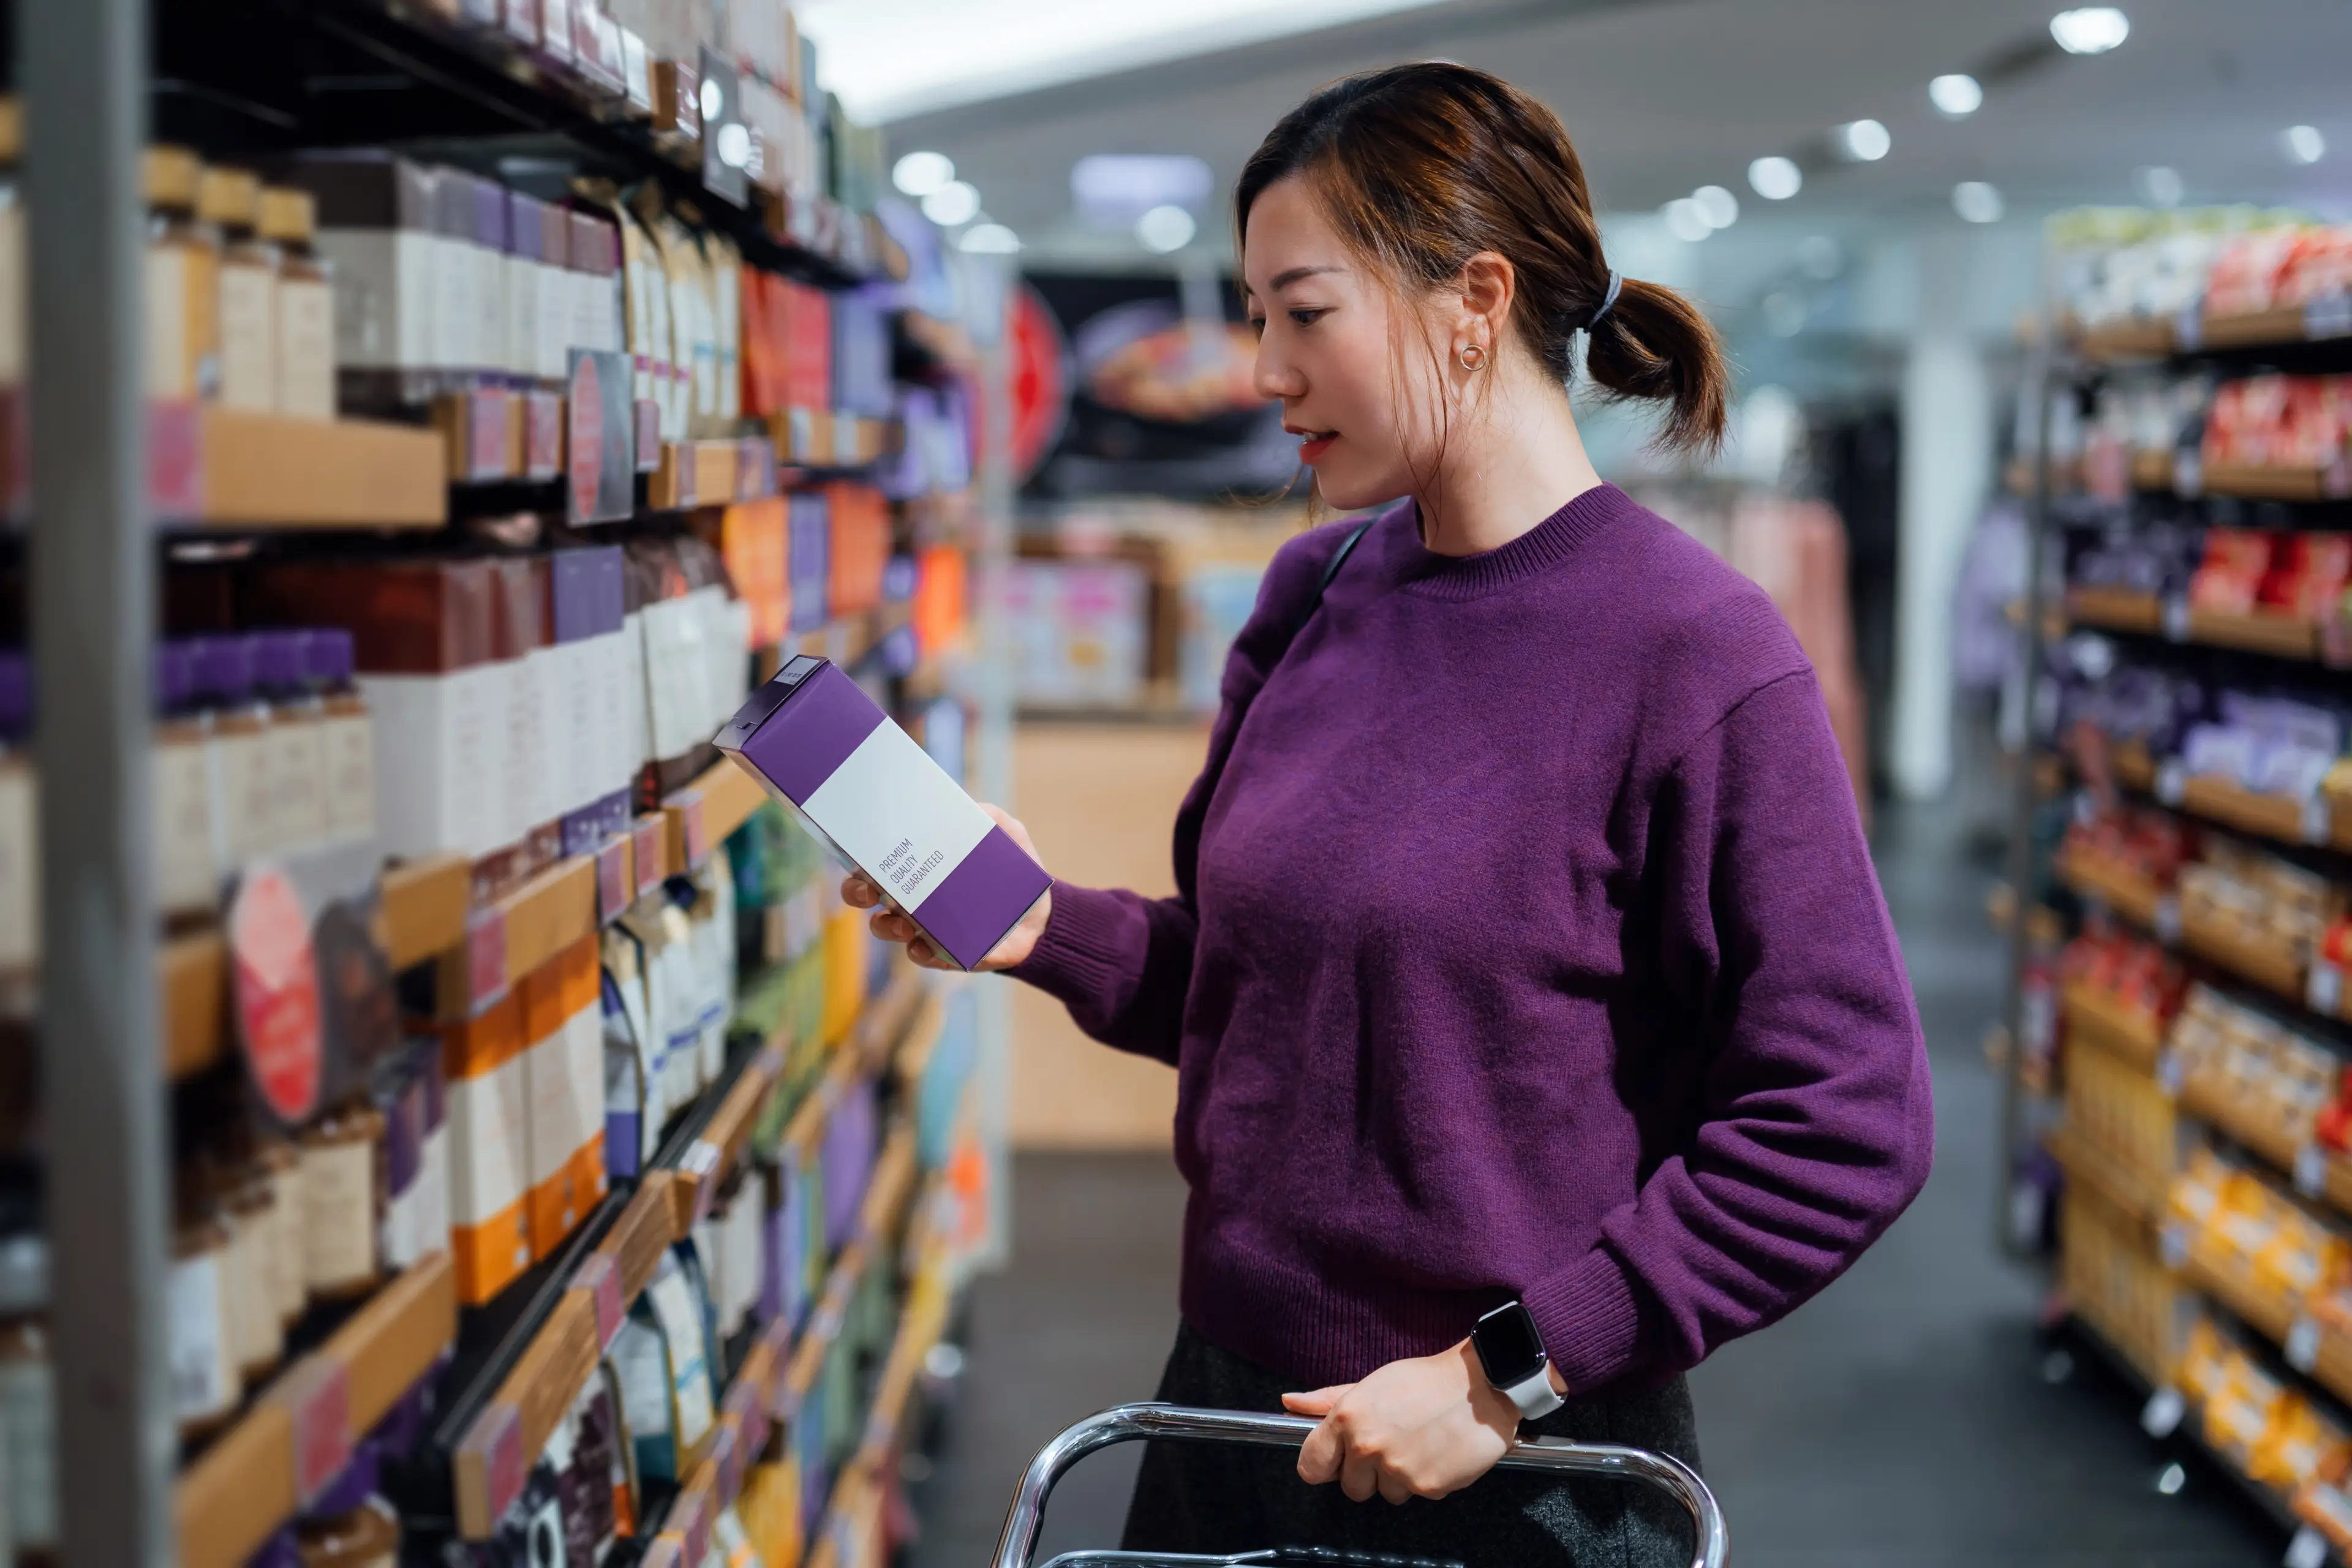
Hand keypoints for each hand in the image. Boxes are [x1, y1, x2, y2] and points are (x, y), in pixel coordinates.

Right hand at [841, 805, 1051, 970]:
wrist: (1041, 917)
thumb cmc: (1014, 873)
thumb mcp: (1010, 838)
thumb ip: (994, 818)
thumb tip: (973, 807)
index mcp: (919, 865)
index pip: (877, 860)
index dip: (859, 859)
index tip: (857, 856)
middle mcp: (912, 896)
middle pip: (866, 895)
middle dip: (857, 891)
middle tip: (867, 890)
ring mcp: (924, 927)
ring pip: (887, 928)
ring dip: (886, 926)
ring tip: (903, 924)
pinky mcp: (944, 954)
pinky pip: (922, 956)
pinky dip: (920, 952)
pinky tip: (924, 946)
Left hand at [1283, 1339, 1521, 1504]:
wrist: (1481, 1384)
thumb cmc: (1424, 1380)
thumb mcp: (1371, 1383)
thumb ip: (1327, 1399)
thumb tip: (1289, 1402)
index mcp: (1348, 1418)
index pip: (1311, 1466)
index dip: (1325, 1464)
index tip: (1337, 1459)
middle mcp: (1367, 1446)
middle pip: (1351, 1488)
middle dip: (1367, 1472)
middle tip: (1391, 1443)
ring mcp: (1397, 1469)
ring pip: (1386, 1494)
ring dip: (1399, 1477)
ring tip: (1417, 1444)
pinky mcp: (1427, 1487)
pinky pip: (1417, 1494)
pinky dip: (1426, 1478)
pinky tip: (1437, 1452)